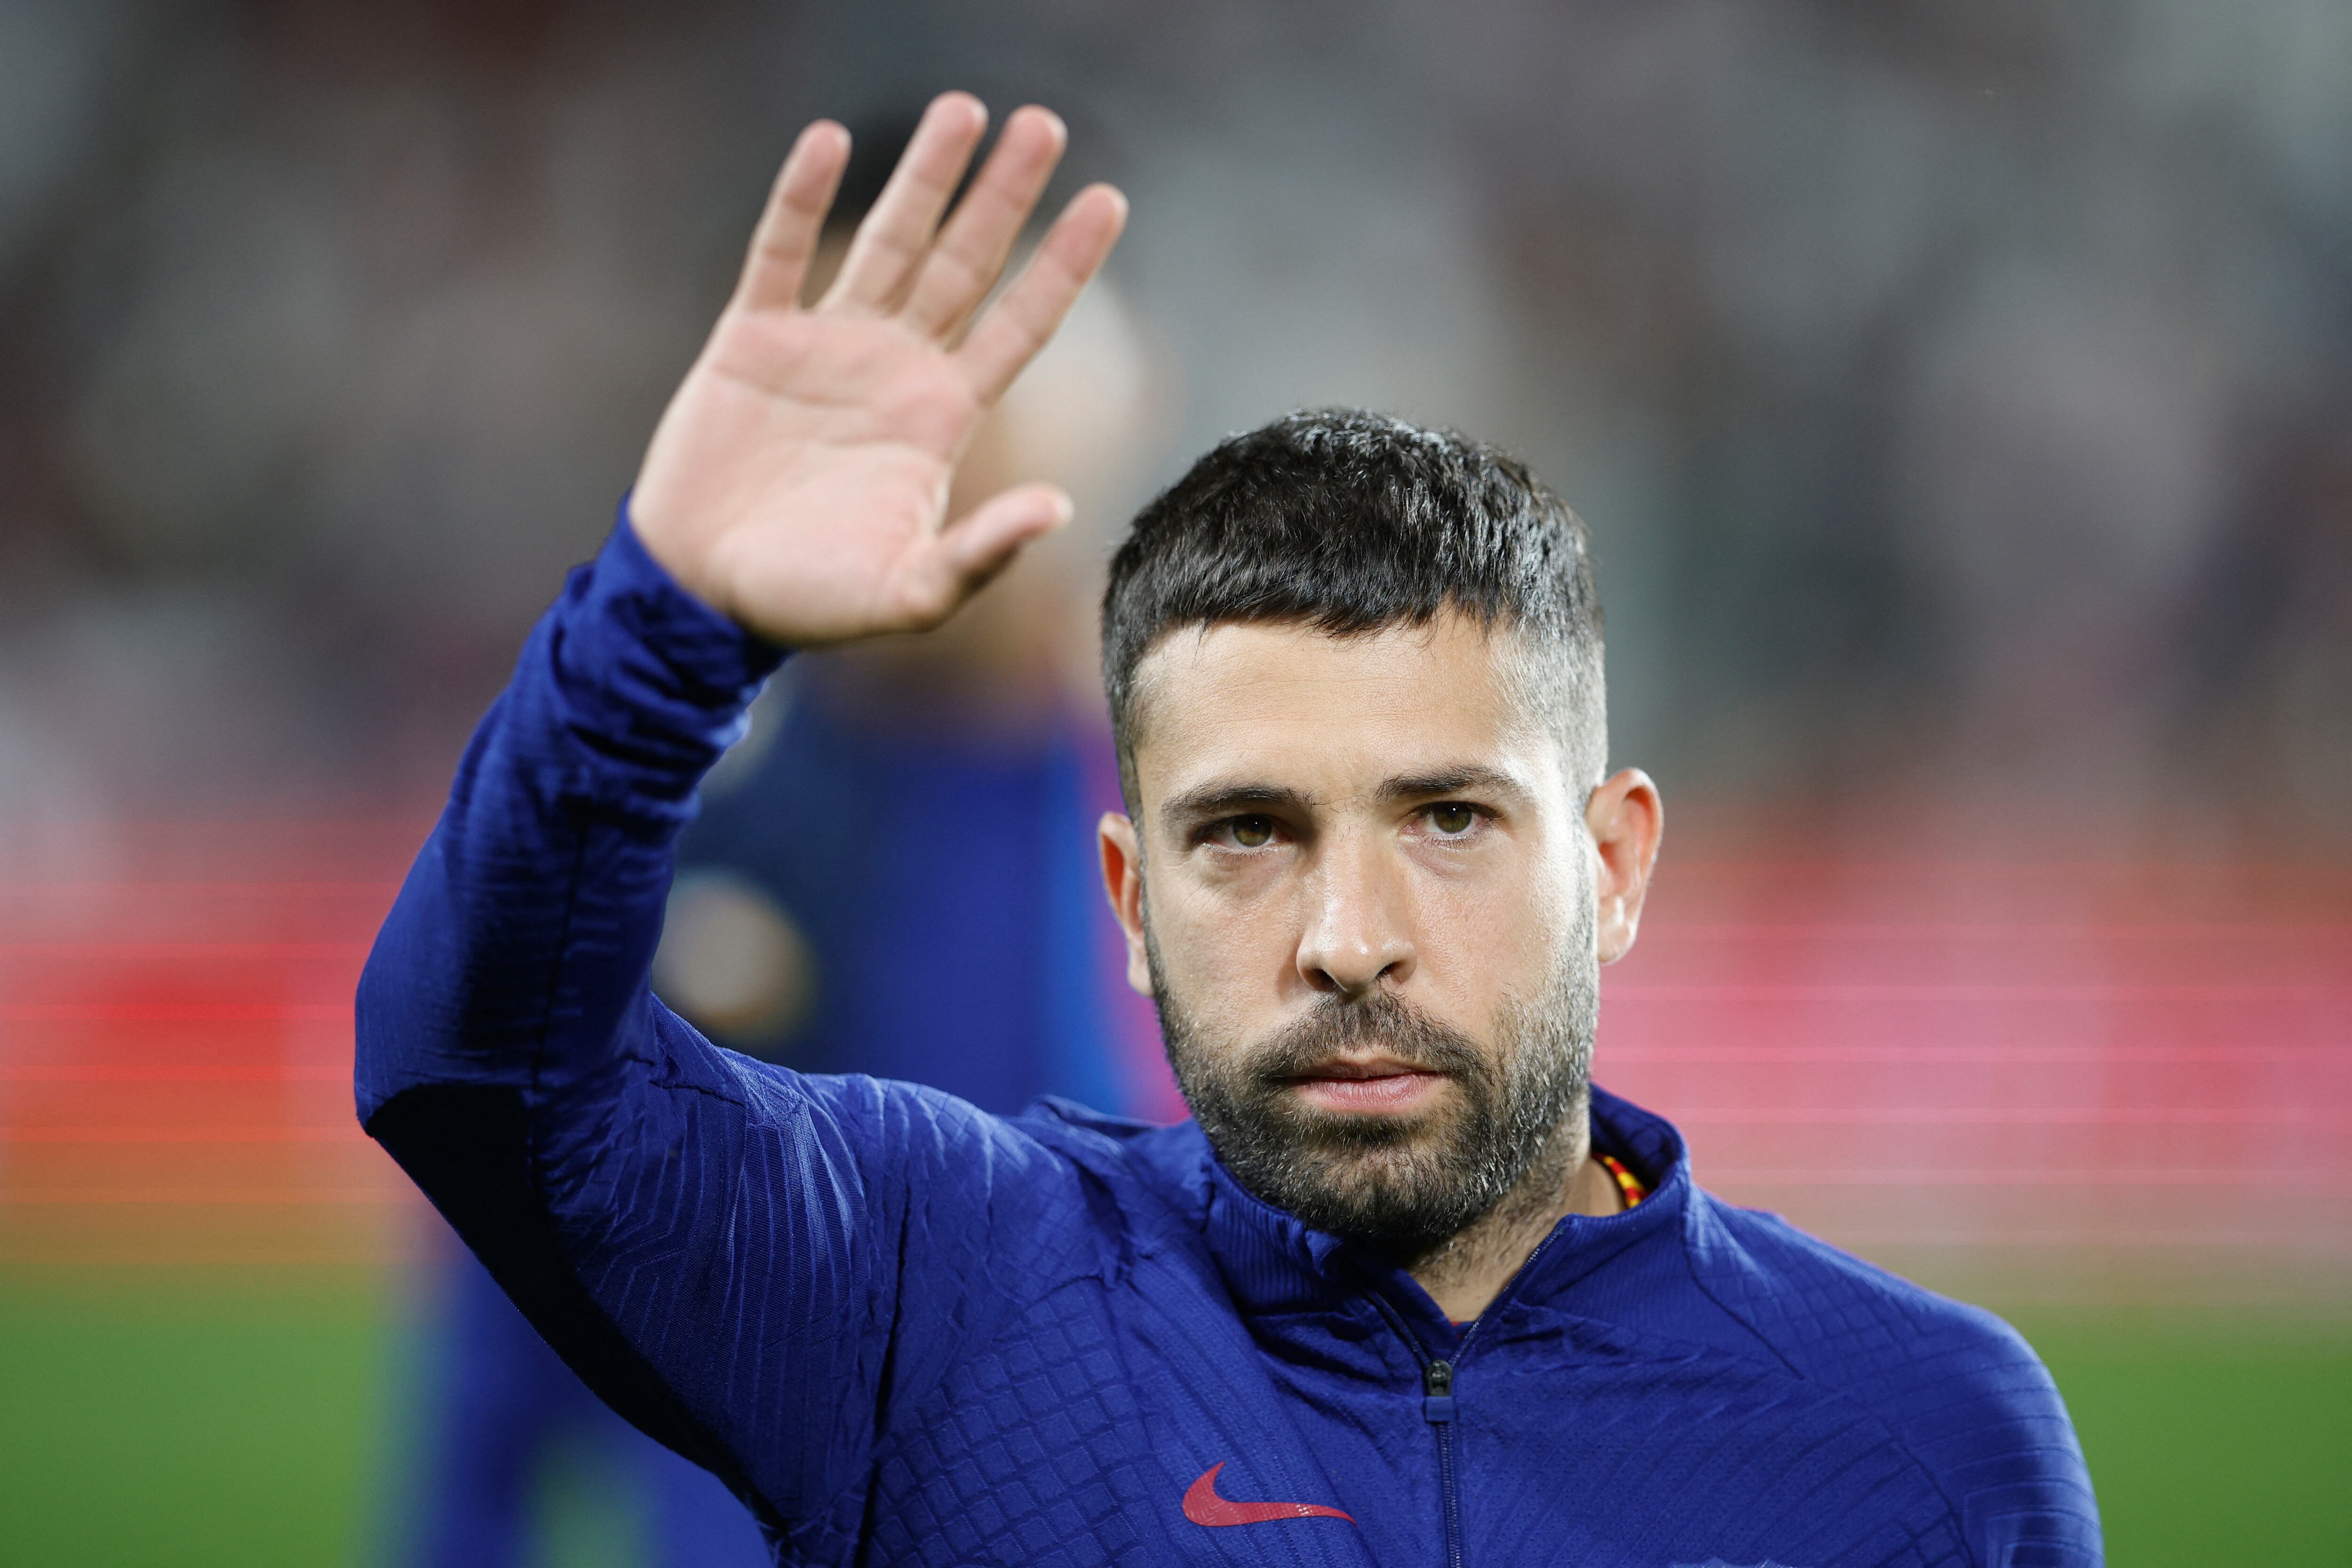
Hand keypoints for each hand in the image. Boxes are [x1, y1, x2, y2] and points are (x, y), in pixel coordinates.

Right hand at [629, 93, 1127, 646]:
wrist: (704, 594)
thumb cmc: (811, 601)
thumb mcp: (909, 592)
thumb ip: (981, 553)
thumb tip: (1059, 508)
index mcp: (940, 418)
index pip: (1020, 325)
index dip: (1063, 265)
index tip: (1107, 200)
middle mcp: (895, 367)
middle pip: (965, 262)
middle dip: (1004, 194)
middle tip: (1045, 123)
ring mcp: (826, 345)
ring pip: (888, 240)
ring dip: (923, 176)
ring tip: (963, 109)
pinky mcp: (752, 339)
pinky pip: (780, 253)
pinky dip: (801, 198)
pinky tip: (828, 141)